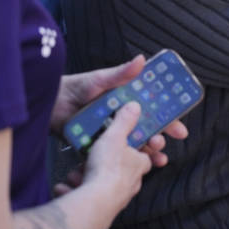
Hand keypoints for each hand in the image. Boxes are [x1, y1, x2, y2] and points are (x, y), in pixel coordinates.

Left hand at [53, 56, 188, 166]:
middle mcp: (122, 117)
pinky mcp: (97, 146)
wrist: (48, 105)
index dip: (169, 120)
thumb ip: (120, 73)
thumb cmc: (74, 87)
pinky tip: (129, 169)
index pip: (154, 111)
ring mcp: (110, 132)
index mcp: (127, 100)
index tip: (180, 130)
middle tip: (163, 145)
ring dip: (145, 152)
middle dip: (159, 139)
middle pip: (147, 130)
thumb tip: (142, 60)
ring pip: (133, 144)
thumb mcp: (99, 80)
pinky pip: (114, 155)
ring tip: (152, 159)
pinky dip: (123, 163)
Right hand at [62, 101, 152, 205]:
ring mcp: (116, 199)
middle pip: (116, 171)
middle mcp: (131, 184)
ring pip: (99, 185)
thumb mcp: (114, 137)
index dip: (133, 149)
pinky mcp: (100, 211)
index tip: (121, 145)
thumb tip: (135, 106)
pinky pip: (84, 199)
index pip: (144, 156)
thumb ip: (123, 122)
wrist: (94, 203)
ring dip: (83, 179)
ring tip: (74, 175)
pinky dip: (73, 192)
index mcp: (139, 165)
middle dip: (99, 165)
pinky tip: (64, 188)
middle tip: (88, 160)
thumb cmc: (108, 169)